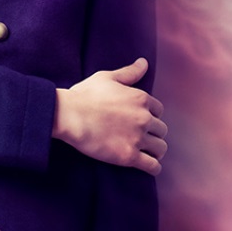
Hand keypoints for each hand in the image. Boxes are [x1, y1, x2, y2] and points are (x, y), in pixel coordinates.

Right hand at [52, 58, 167, 174]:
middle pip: (161, 129)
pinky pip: (152, 166)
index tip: (141, 120)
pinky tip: (149, 166)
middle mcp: (144, 118)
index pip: (159, 110)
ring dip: (156, 150)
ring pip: (160, 148)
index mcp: (141, 98)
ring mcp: (137, 138)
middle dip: (153, 133)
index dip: (151, 115)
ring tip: (148, 152)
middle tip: (142, 137)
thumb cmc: (85, 94)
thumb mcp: (107, 77)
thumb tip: (144, 62)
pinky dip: (153, 167)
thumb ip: (129, 72)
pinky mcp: (129, 156)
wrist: (70, 115)